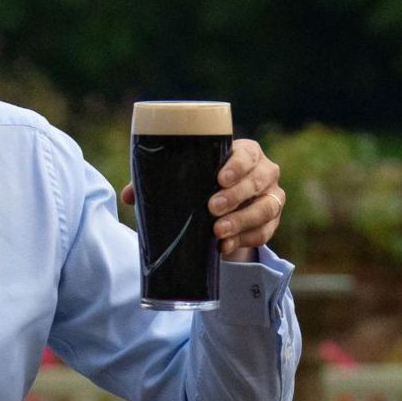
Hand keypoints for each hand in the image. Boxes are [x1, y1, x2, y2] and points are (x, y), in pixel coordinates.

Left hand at [120, 139, 284, 261]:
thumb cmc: (202, 186)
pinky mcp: (273, 222)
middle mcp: (264, 171)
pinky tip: (226, 246)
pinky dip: (246, 240)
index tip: (219, 178)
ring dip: (242, 221)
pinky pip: (265, 232)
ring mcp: (273, 197)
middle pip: (258, 180)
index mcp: (245, 153)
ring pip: (265, 208)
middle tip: (211, 209)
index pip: (248, 153)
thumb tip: (129, 195)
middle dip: (235, 196)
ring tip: (218, 233)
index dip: (237, 165)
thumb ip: (158, 184)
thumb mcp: (185, 181)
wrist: (224, 211)